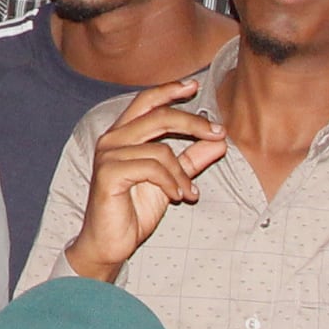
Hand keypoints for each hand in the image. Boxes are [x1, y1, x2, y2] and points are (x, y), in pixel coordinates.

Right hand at [61, 83, 227, 281]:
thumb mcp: (170, 181)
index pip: (146, 102)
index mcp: (122, 135)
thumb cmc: (134, 211)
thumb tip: (219, 142)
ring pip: (161, 149)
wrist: (110, 243)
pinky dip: (171, 183)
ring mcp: (108, 155)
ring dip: (182, 173)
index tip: (193, 86)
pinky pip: (152, 168)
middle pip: (159, 117)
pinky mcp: (109, 174)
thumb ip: (191, 160)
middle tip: (218, 135)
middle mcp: (112, 139)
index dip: (169, 90)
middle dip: (194, 124)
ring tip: (189, 193)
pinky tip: (178, 196)